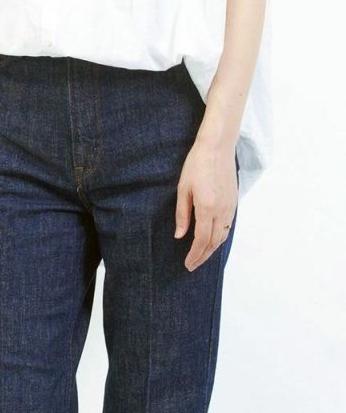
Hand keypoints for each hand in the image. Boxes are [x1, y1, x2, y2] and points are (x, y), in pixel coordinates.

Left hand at [174, 138, 237, 270]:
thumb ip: (182, 215)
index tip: (187, 264)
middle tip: (192, 266)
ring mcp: (230, 206)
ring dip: (212, 249)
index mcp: (206, 208)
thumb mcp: (183, 190)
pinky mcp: (234, 201)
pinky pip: (228, 226)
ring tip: (201, 256)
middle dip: (202, 257)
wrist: (218, 147)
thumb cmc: (197, 165)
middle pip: (213, 242)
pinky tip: (212, 240)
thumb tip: (179, 236)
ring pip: (222, 236)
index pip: (201, 240)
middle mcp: (221, 210)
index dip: (194, 255)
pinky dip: (220, 237)